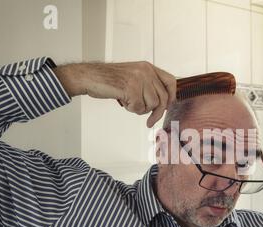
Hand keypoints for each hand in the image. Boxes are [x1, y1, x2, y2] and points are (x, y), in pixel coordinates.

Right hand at [53, 61, 175, 127]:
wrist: (90, 77)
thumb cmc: (110, 80)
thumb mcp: (133, 76)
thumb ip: (148, 85)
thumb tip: (162, 103)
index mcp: (148, 67)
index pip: (170, 81)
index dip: (172, 96)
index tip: (168, 106)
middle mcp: (146, 71)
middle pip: (163, 98)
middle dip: (156, 113)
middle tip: (150, 122)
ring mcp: (139, 79)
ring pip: (151, 104)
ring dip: (140, 109)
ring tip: (128, 102)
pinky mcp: (131, 88)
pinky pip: (139, 108)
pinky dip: (131, 109)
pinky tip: (122, 101)